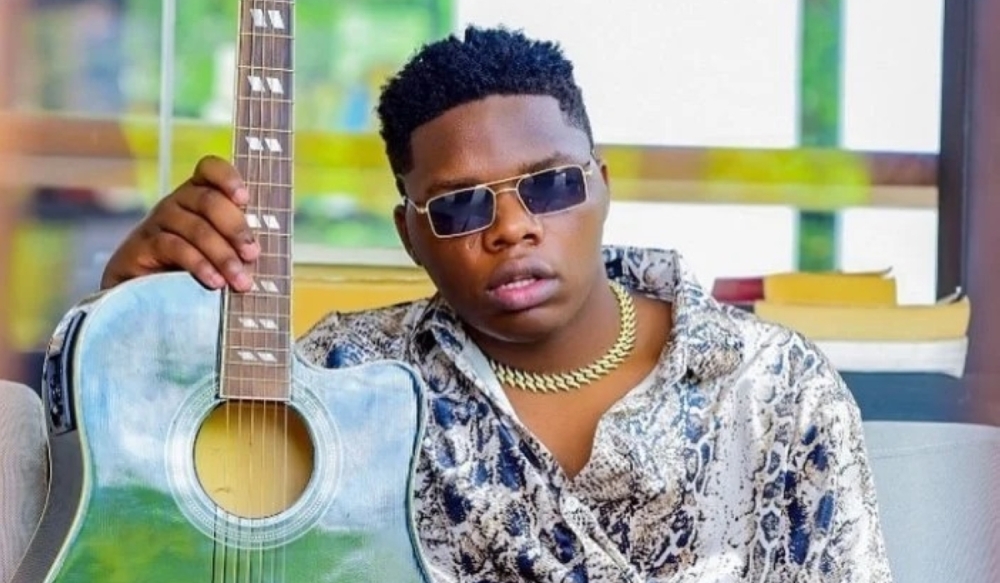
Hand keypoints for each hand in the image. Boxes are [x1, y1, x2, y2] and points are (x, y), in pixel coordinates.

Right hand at [100, 155, 260, 291]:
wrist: (145, 292)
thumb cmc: (192, 267)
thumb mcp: (219, 249)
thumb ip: (238, 242)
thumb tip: (261, 250)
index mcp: (199, 194)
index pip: (210, 169)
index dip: (228, 178)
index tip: (245, 199)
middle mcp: (177, 201)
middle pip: (209, 201)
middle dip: (236, 229)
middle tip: (253, 254)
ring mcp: (158, 221)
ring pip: (196, 228)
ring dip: (223, 255)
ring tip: (240, 280)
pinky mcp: (142, 244)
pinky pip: (175, 247)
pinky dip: (199, 265)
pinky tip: (215, 281)